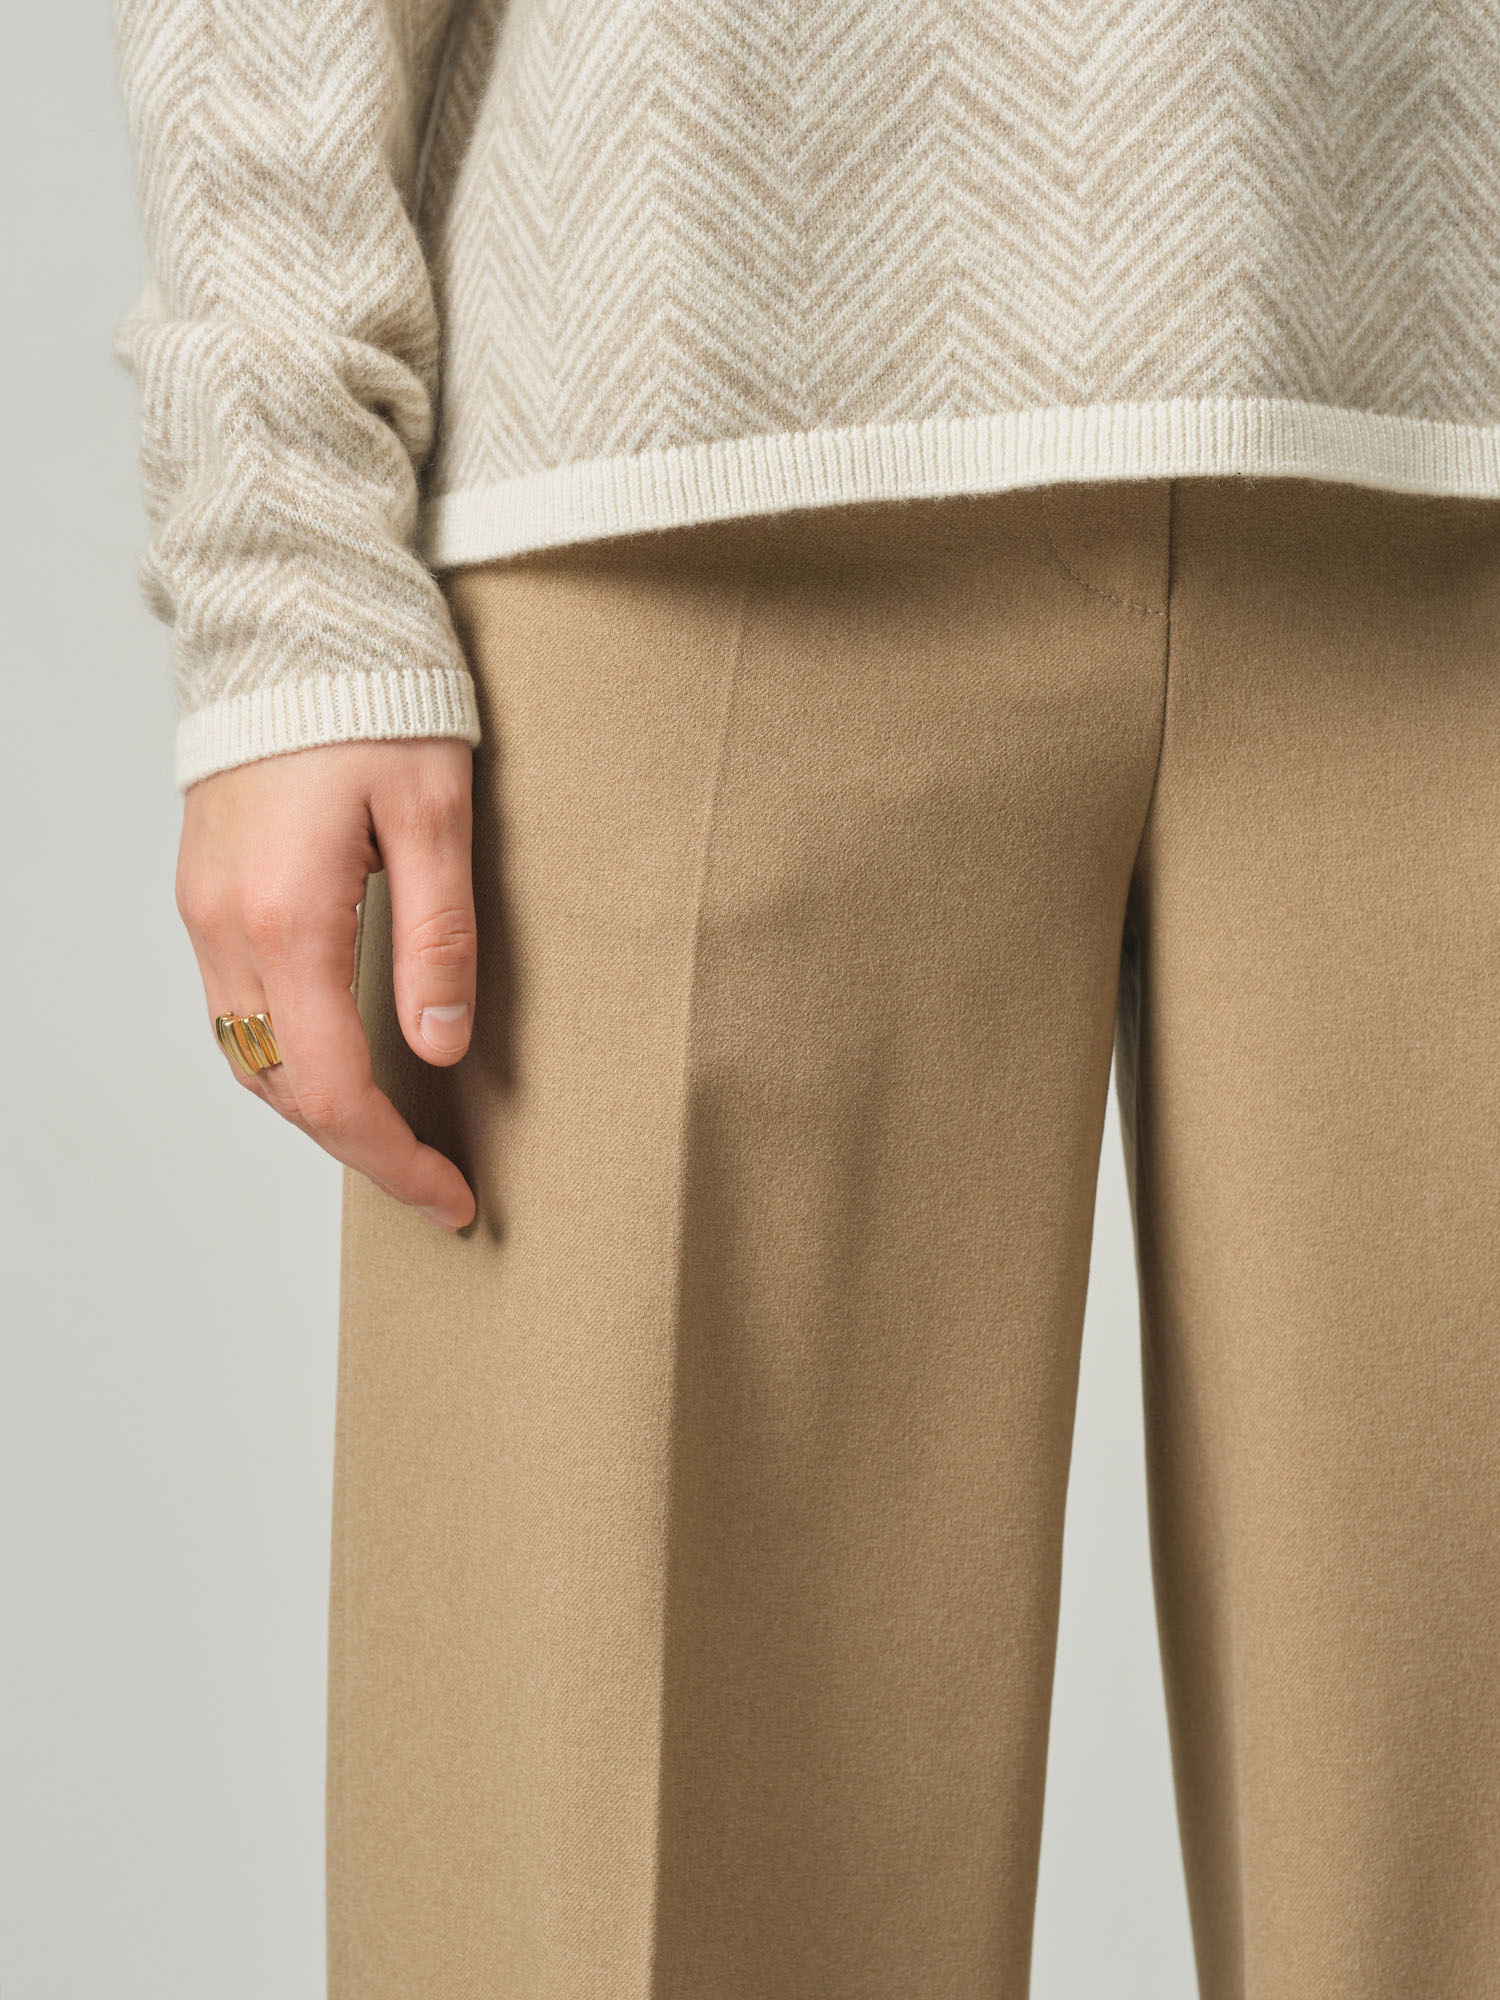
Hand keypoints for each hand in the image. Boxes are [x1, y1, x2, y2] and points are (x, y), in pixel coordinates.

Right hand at [177, 739, 477, 1229]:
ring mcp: (204, 912)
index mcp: (289, 919)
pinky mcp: (204, 892)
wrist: (290, 619)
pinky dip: (286, 1059)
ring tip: (395, 1136)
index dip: (394, 1160)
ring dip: (318, 1111)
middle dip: (360, 1151)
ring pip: (248, 1061)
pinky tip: (339, 1061)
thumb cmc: (376, 701)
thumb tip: (438, 1045)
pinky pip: (234, 1013)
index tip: (454, 1197)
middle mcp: (228, 928)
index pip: (333, 1090)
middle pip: (282, 1092)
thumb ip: (438, 937)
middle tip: (436, 1183)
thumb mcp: (435, 814)